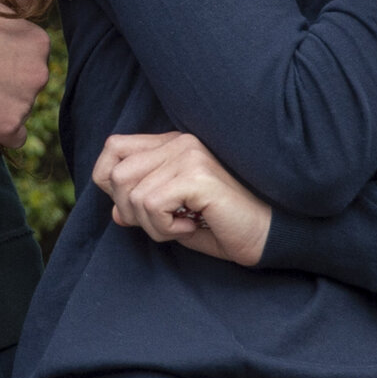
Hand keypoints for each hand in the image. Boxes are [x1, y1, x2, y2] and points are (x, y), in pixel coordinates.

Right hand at [0, 0, 52, 146]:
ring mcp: (26, 101)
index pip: (30, 54)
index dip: (6, 56)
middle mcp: (39, 72)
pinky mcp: (9, 126)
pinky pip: (14, 135)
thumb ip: (15, 2)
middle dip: (7, 82)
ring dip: (0, 105)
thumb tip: (32, 1)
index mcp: (37, 41)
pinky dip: (0, 131)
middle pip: (27, 82)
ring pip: (20, 107)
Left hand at [90, 131, 271, 266]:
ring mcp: (190, 155)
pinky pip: (152, 205)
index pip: (113, 147)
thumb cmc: (223, 226)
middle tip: (165, 224)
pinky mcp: (197, 175)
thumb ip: (144, 206)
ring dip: (151, 224)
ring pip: (132, 193)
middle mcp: (180, 142)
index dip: (111, 183)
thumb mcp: (175, 215)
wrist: (266, 235)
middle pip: (116, 174)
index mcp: (173, 144)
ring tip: (182, 225)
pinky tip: (191, 225)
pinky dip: (164, 227)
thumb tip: (116, 212)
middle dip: (131, 212)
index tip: (140, 209)